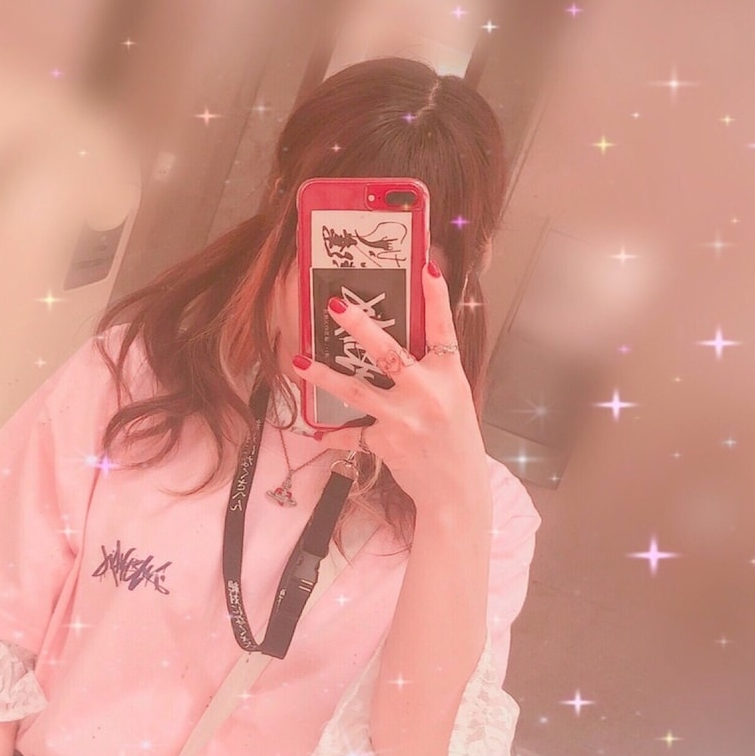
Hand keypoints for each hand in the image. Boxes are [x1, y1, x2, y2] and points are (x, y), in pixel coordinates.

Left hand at [291, 263, 489, 515]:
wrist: (456, 488)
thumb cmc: (455, 437)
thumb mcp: (454, 396)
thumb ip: (432, 369)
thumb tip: (405, 338)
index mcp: (448, 375)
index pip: (442, 329)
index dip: (436, 297)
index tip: (426, 267)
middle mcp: (426, 393)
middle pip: (388, 353)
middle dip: (359, 327)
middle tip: (335, 305)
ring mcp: (403, 419)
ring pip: (356, 391)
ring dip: (324, 376)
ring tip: (298, 362)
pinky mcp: (385, 443)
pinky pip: (352, 436)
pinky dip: (335, 437)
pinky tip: (317, 434)